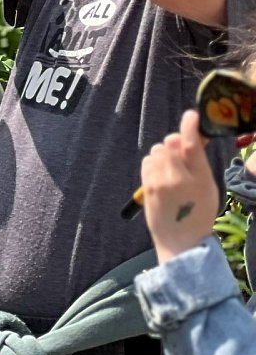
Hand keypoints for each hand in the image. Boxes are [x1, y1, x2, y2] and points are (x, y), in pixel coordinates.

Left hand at [141, 110, 221, 262]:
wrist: (180, 239)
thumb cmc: (199, 212)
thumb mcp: (208, 187)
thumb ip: (199, 164)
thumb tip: (191, 140)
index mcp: (199, 178)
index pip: (191, 143)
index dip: (190, 125)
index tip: (191, 115)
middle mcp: (177, 177)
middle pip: (170, 142)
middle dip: (175, 143)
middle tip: (181, 153)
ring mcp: (159, 181)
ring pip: (157, 150)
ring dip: (164, 154)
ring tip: (172, 169)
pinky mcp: (146, 185)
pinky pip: (148, 161)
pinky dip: (154, 162)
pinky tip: (162, 175)